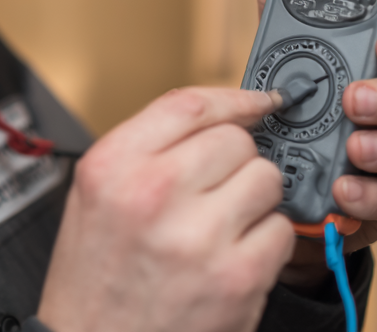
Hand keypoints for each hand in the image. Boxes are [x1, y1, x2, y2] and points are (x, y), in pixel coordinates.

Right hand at [38, 87, 296, 331]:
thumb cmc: (96, 278)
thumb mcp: (97, 195)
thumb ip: (149, 148)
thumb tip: (223, 116)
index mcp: (112, 165)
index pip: (190, 105)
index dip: (234, 98)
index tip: (260, 101)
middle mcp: (153, 191)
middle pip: (235, 139)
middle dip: (236, 162)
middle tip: (217, 193)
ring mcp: (198, 235)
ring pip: (266, 179)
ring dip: (255, 200)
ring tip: (222, 227)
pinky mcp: (236, 277)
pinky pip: (281, 230)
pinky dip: (267, 243)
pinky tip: (234, 258)